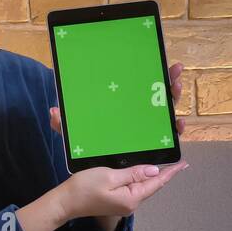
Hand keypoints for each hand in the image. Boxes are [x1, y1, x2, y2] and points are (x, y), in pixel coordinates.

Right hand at [47, 61, 188, 224]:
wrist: (65, 202)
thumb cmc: (84, 188)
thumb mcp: (110, 176)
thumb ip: (133, 173)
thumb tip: (154, 170)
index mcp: (132, 198)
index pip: (157, 182)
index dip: (171, 172)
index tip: (184, 164)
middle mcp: (131, 203)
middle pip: (151, 185)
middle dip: (163, 173)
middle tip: (176, 160)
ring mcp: (123, 204)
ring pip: (142, 186)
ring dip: (151, 175)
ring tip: (162, 163)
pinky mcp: (115, 201)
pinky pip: (133, 187)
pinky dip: (140, 178)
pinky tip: (142, 170)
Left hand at [48, 61, 184, 139]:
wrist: (95, 171)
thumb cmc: (89, 146)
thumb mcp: (75, 133)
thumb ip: (63, 123)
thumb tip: (53, 112)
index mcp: (123, 104)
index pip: (138, 84)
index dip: (150, 72)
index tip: (159, 60)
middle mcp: (139, 113)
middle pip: (158, 93)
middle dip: (169, 79)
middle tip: (174, 69)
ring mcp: (148, 128)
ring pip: (167, 110)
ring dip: (175, 97)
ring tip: (177, 87)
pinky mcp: (154, 143)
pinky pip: (169, 136)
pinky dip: (176, 129)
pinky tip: (179, 124)